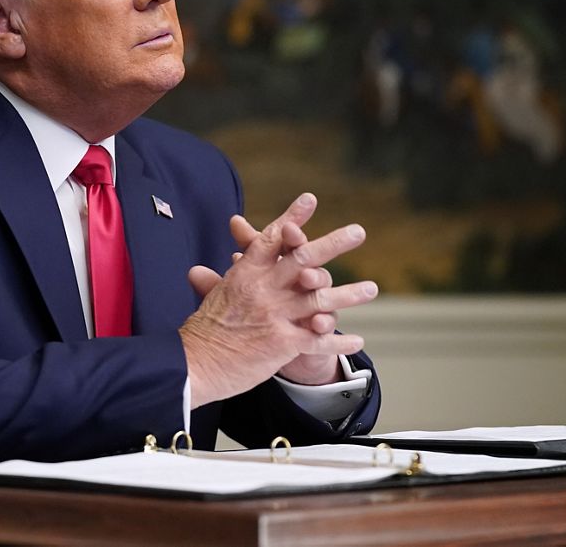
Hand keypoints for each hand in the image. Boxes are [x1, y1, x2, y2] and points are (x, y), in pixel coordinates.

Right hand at [179, 194, 376, 406]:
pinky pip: (318, 339)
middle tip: (358, 231)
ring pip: (320, 298)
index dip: (292, 219)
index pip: (272, 239)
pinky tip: (358, 341)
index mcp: (245, 274)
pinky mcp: (282, 342)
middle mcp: (263, 289)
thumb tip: (196, 271)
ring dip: (349, 293)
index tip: (309, 200)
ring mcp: (274, 314)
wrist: (195, 366)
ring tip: (370, 288)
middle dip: (334, 243)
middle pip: (304, 259)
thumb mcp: (209, 299)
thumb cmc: (202, 333)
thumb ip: (212, 282)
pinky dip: (339, 341)